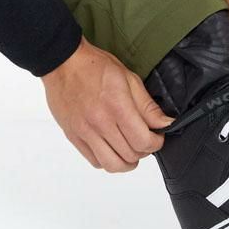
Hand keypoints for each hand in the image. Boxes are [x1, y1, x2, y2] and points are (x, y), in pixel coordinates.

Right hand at [41, 36, 172, 172]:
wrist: (63, 63)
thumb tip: (165, 123)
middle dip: (144, 150)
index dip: (156, 143)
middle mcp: (100, 122)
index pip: (143, 141)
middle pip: (130, 155)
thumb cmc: (94, 66)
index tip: (157, 137)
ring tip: (131, 149)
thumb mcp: (129, 78)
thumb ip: (147, 105)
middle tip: (145, 140)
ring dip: (127, 162)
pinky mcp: (73, 136)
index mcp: (117, 106)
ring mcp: (85, 132)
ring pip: (112, 165)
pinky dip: (108, 160)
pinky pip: (94, 161)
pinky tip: (113, 147)